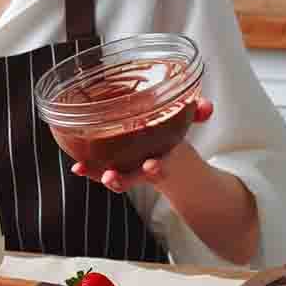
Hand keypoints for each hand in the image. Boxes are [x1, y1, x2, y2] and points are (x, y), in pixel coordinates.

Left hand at [69, 99, 213, 192]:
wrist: (167, 163)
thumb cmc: (170, 139)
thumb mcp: (185, 127)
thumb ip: (197, 115)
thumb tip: (208, 106)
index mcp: (163, 161)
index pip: (161, 169)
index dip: (156, 169)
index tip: (153, 166)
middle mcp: (142, 170)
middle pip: (131, 179)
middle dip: (122, 180)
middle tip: (112, 177)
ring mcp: (127, 171)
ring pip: (112, 177)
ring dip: (98, 174)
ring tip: (82, 169)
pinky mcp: (112, 166)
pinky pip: (99, 170)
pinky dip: (87, 168)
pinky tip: (76, 166)